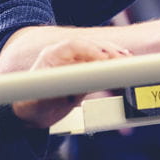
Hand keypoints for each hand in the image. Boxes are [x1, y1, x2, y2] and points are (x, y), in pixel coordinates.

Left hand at [12, 38, 130, 127]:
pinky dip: (112, 63)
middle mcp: (64, 55)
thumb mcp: (44, 98)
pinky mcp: (83, 71)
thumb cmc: (32, 103)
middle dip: (107, 51)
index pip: (74, 46)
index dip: (91, 50)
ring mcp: (74, 62)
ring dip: (113, 54)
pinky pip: (99, 63)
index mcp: (52, 55)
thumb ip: (61, 89)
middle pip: (89, 46)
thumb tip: (81, 82)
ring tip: (128, 59)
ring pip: (97, 52)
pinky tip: (123, 63)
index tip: (106, 58)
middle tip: (123, 59)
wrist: (31, 113)